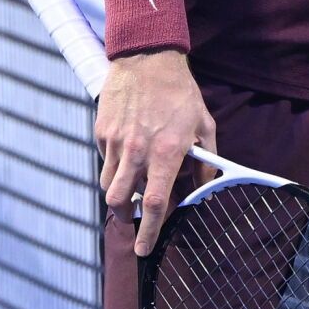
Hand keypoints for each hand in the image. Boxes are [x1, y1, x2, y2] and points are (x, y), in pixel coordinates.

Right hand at [93, 49, 216, 255]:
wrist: (148, 59)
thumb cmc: (180, 93)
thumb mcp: (205, 125)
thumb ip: (206, 160)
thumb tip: (203, 187)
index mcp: (166, 152)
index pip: (154, 203)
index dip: (150, 231)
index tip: (145, 249)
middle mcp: (137, 151)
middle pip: (119, 202)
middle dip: (126, 217)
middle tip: (135, 218)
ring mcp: (115, 142)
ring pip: (108, 185)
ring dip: (118, 195)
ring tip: (131, 189)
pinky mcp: (102, 133)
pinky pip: (104, 161)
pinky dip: (114, 167)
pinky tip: (127, 156)